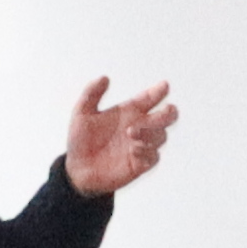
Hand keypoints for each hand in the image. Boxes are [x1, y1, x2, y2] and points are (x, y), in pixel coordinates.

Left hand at [63, 77, 178, 198]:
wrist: (77, 170)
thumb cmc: (81, 140)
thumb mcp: (81, 114)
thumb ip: (91, 94)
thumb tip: (105, 77)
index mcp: (129, 111)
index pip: (150, 98)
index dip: (159, 91)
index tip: (164, 86)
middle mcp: (139, 126)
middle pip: (167, 116)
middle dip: (169, 112)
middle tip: (165, 110)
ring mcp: (141, 145)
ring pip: (162, 135)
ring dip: (150, 133)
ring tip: (131, 133)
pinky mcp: (140, 164)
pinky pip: (154, 157)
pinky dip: (147, 152)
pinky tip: (133, 150)